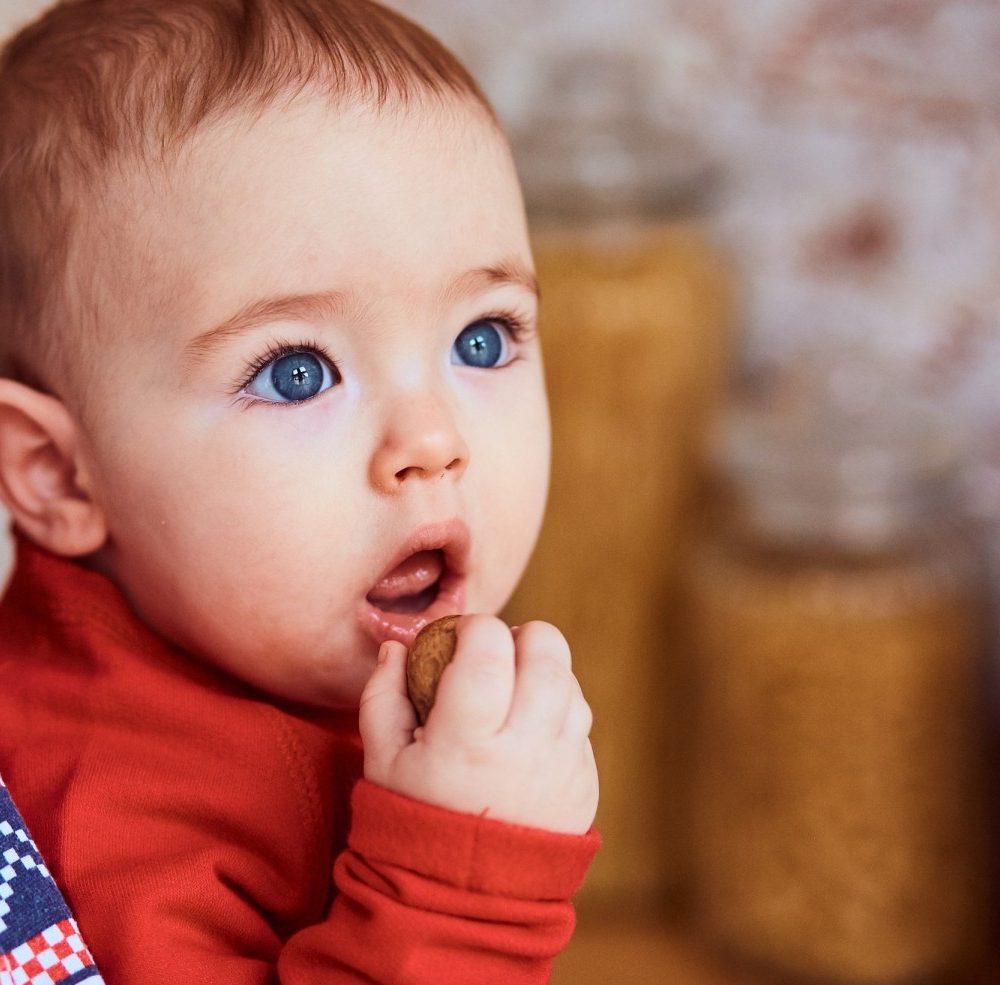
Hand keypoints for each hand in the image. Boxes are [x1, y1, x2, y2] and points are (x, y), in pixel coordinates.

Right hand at [360, 616, 597, 834]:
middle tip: (494, 653)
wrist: (465, 898)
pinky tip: (525, 728)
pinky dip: (557, 709)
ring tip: (509, 691)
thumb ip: (383, 694)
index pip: (488, 645)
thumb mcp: (381, 761)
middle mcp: (525, 746)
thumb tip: (397, 647)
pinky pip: (580, 720)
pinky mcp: (584, 780)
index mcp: (467, 738)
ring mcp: (563, 764)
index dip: (474, 627)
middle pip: (546, 648)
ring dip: (540, 670)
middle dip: (519, 635)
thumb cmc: (415, 819)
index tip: (459, 638)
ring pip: (569, 679)